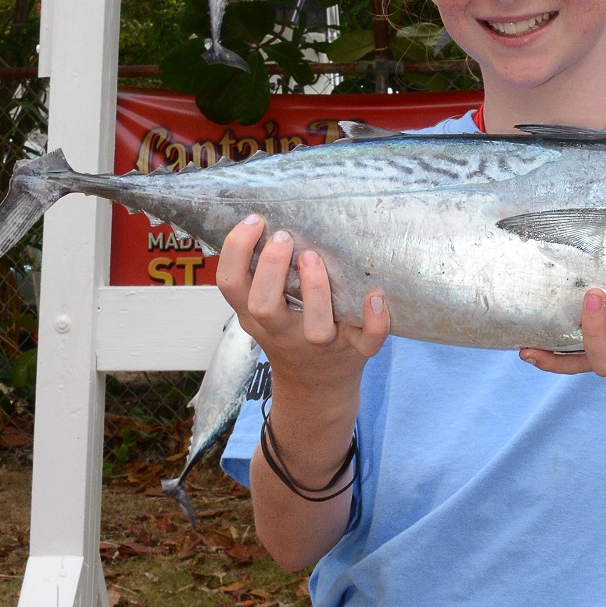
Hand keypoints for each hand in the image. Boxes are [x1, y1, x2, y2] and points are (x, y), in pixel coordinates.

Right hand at [217, 215, 389, 393]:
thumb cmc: (290, 333)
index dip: (236, 250)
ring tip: (314, 257)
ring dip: (316, 290)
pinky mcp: (356, 351)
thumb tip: (267, 216)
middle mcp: (284, 331)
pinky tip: (375, 295)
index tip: (255, 221)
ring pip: (316, 327)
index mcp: (256, 315)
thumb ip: (261, 275)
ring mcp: (321, 345)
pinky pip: (368, 342)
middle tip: (284, 237)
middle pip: (263, 306)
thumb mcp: (263, 311)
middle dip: (272, 268)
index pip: (230, 285)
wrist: (316, 390)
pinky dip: (374, 321)